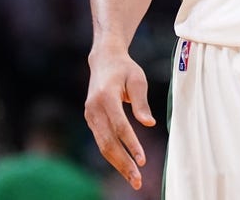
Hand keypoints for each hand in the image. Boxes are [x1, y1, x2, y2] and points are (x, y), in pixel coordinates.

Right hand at [84, 48, 155, 189]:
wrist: (104, 60)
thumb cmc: (125, 69)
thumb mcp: (138, 79)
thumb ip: (141, 102)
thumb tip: (149, 124)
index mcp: (106, 97)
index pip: (120, 126)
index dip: (131, 144)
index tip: (143, 160)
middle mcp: (94, 109)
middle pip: (108, 142)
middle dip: (123, 162)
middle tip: (137, 180)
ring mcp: (90, 115)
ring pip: (102, 145)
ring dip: (117, 163)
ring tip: (133, 179)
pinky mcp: (90, 120)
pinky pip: (101, 141)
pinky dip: (112, 155)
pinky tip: (124, 166)